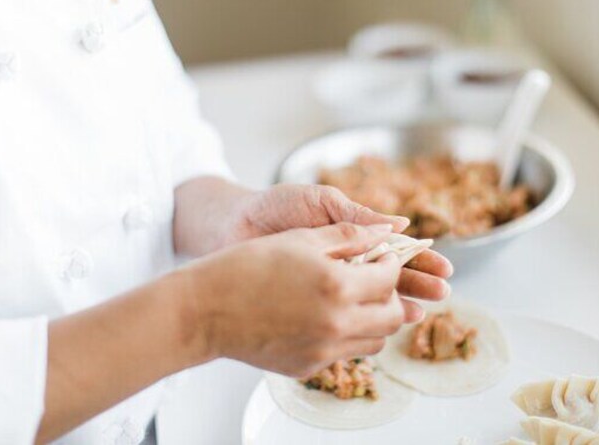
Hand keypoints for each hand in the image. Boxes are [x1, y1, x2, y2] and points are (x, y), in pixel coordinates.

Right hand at [185, 222, 410, 376]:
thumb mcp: (300, 238)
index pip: (389, 277)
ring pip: (375, 340)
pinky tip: (325, 315)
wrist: (205, 310)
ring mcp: (324, 350)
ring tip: (354, 298)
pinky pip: (345, 353)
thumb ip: (349, 234)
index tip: (381, 257)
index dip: (390, 263)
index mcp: (338, 286)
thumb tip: (387, 230)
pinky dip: (346, 335)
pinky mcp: (309, 366)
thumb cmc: (247, 265)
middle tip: (375, 280)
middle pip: (393, 316)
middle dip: (392, 295)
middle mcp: (337, 323)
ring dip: (374, 318)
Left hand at [227, 184, 453, 303]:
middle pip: (391, 277)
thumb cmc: (275, 207)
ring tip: (417, 314)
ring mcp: (329, 285)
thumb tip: (400, 222)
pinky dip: (360, 323)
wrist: (231, 225)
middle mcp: (346, 263)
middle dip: (417, 285)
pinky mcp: (309, 304)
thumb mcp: (320, 203)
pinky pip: (340, 315)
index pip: (395, 249)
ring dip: (395, 307)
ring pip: (370, 299)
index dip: (420, 259)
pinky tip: (377, 331)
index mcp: (353, 236)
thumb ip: (357, 215)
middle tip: (441, 295)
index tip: (443, 270)